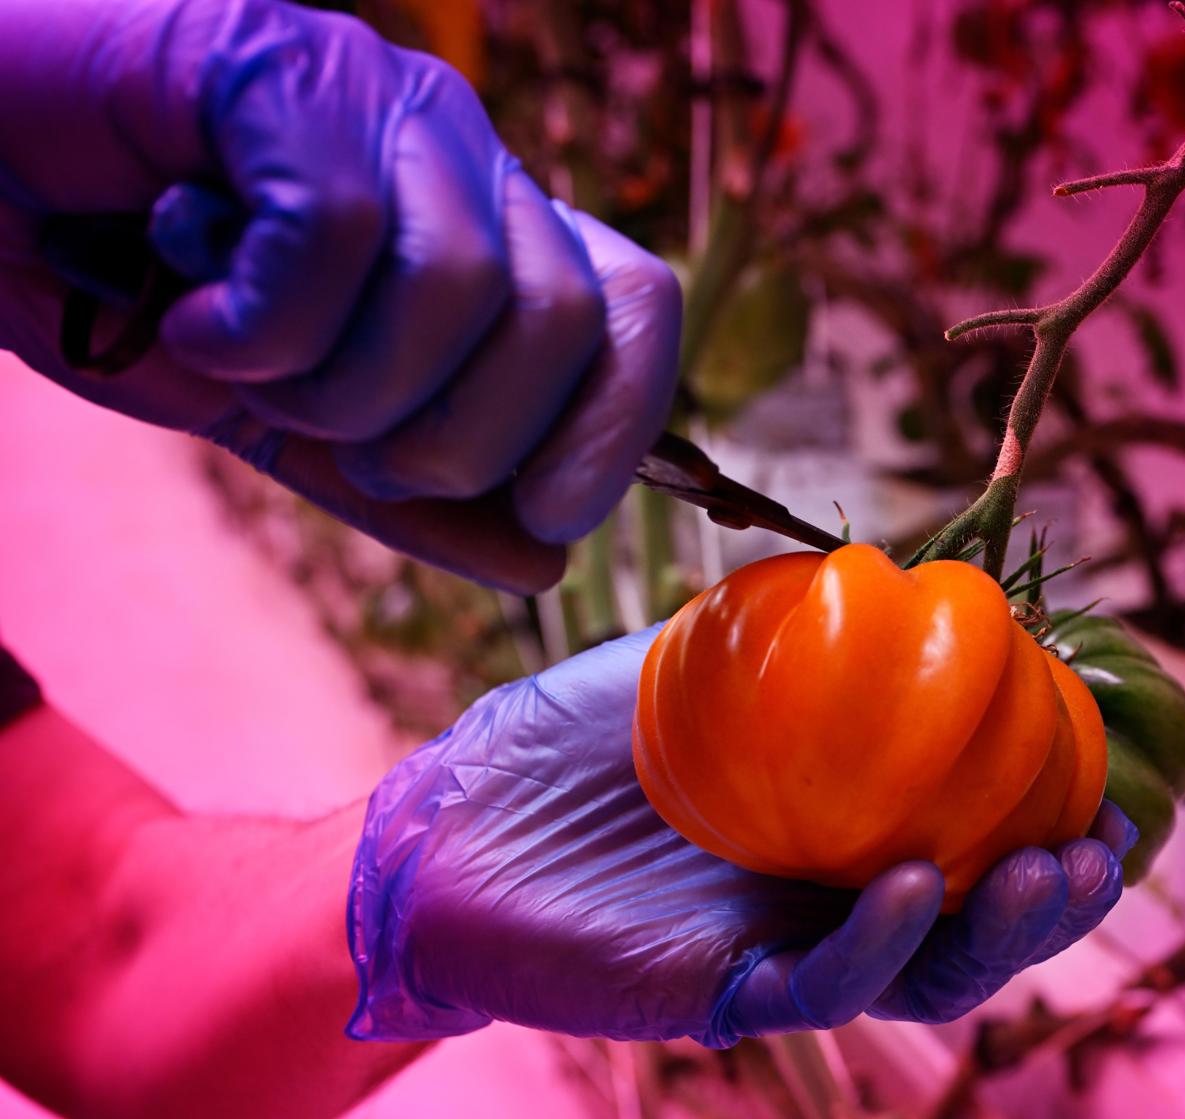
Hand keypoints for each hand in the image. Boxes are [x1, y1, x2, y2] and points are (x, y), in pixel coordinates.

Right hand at [0, 0, 680, 592]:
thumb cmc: (121, 288)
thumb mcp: (284, 418)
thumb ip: (405, 487)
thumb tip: (541, 557)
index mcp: (483, 225)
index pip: (634, 310)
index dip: (611, 431)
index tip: (543, 516)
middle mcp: (454, 149)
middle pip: (560, 319)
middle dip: (451, 440)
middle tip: (330, 435)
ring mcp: (375, 96)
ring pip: (459, 285)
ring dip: (338, 385)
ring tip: (243, 364)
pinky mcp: (282, 66)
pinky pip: (339, 233)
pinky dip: (259, 323)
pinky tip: (190, 314)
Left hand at [347, 628, 1136, 1044]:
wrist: (447, 825)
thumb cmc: (571, 742)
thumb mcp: (696, 664)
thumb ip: (793, 634)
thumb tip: (902, 574)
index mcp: (838, 832)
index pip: (969, 836)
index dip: (1047, 817)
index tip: (1115, 777)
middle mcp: (827, 904)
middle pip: (971, 921)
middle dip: (1052, 896)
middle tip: (1106, 847)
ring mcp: (782, 955)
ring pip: (922, 973)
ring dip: (997, 933)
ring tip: (1054, 872)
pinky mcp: (720, 998)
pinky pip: (818, 987)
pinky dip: (876, 940)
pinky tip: (914, 883)